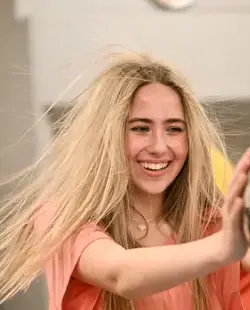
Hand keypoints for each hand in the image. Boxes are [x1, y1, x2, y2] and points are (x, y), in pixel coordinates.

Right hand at [220, 147, 249, 262]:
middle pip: (236, 183)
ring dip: (239, 184)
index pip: (240, 178)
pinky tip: (240, 201)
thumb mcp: (243, 209)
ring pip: (233, 197)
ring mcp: (230, 215)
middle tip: (249, 155)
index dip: (244, 164)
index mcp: (235, 198)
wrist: (225, 249)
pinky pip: (233, 216)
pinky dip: (236, 208)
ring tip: (244, 173)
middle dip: (242, 168)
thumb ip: (245, 196)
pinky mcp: (231, 228)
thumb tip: (247, 180)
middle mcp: (231, 203)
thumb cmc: (238, 228)